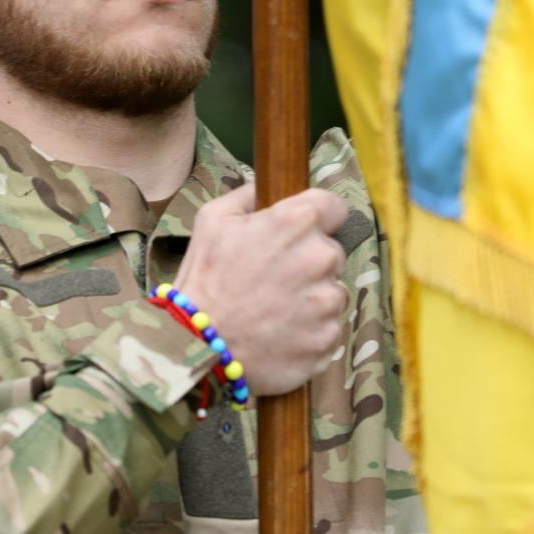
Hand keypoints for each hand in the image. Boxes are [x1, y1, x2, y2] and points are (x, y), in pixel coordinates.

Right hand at [173, 182, 347, 396]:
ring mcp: (328, 301)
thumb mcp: (211, 220)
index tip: (303, 230)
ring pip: (332, 291)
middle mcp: (321, 257)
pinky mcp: (329, 336)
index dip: (318, 216)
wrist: (199, 347)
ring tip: (274, 307)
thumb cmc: (204, 280)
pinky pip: (328, 326)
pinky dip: (310, 329)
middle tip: (274, 277)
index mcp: (296, 222)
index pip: (334, 206)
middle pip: (332, 251)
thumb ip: (247, 195)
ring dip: (312, 296)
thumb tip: (264, 186)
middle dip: (308, 260)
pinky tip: (279, 330)